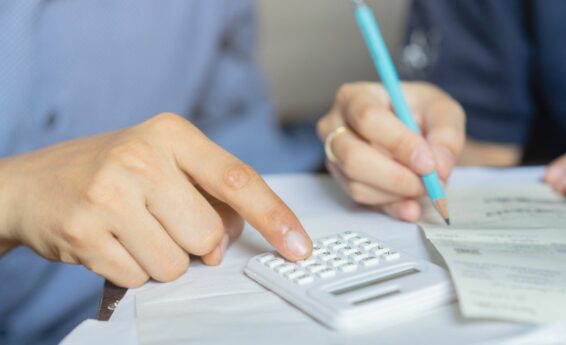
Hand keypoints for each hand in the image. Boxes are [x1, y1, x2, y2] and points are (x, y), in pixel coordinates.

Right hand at [0, 113, 311, 286]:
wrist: (33, 183)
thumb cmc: (111, 172)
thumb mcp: (163, 160)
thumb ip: (207, 193)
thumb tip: (228, 242)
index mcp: (171, 134)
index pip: (237, 179)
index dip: (273, 216)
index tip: (298, 246)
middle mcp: (141, 157)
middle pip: (208, 236)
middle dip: (194, 244)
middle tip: (161, 222)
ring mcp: (109, 194)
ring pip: (174, 264)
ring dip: (160, 259)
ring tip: (133, 230)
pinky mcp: (84, 232)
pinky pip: (138, 278)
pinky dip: (131, 270)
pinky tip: (111, 242)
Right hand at [317, 82, 464, 221]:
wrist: (413, 129)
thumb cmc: (420, 112)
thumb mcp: (443, 111)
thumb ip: (446, 135)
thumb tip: (440, 168)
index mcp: (355, 97)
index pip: (368, 118)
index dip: (398, 143)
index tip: (428, 163)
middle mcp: (334, 125)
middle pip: (353, 157)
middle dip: (395, 177)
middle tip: (428, 184)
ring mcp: (334, 156)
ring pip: (357, 184)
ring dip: (396, 193)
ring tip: (424, 188)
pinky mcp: (341, 180)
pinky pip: (362, 201)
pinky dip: (391, 206)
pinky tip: (411, 206)